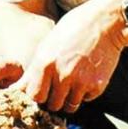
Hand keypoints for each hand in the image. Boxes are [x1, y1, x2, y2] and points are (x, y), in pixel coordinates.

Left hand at [12, 0, 126, 112]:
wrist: (106, 22)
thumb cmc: (74, 28)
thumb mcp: (48, 43)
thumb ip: (35, 68)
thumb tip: (21, 88)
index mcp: (45, 63)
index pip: (34, 96)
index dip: (37, 95)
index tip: (42, 90)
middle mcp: (62, 75)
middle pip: (52, 104)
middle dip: (53, 99)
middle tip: (59, 87)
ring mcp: (80, 82)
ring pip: (69, 106)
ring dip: (69, 98)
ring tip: (73, 81)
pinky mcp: (97, 85)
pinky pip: (86, 99)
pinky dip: (85, 92)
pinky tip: (87, 75)